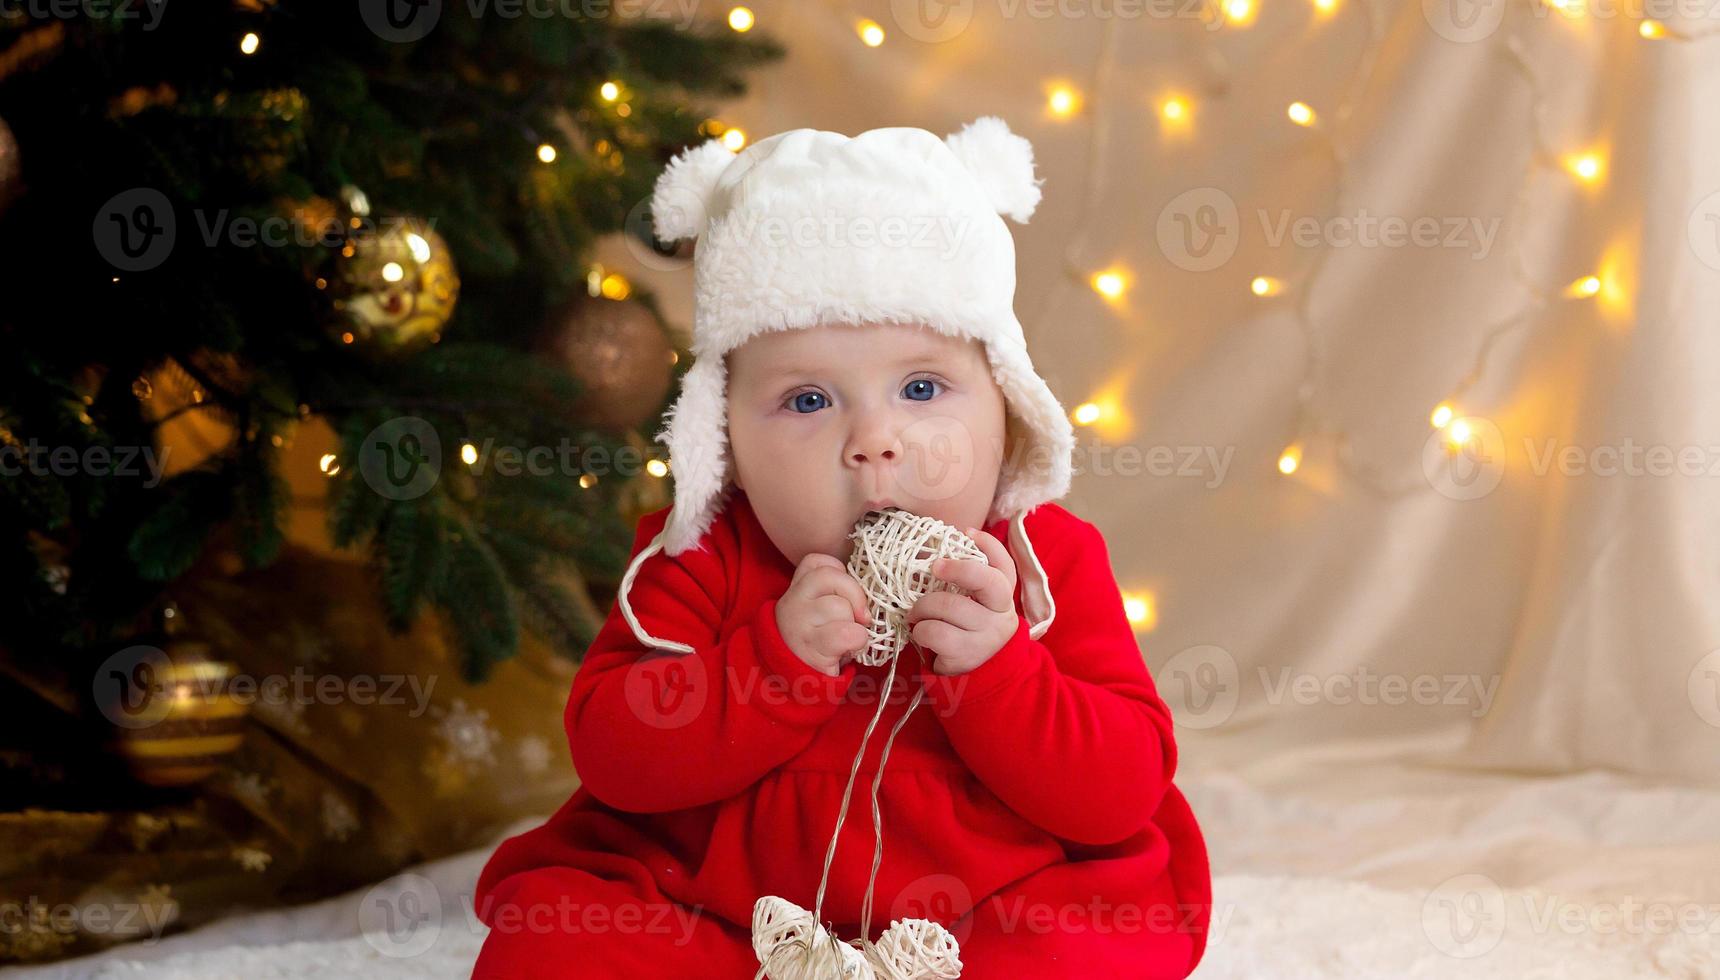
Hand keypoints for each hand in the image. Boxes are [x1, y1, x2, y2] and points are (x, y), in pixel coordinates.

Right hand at [775, 554, 870, 676]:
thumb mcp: (820, 610)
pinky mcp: (812, 646)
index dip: (842, 575)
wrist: (798, 682)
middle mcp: (793, 601)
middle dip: (855, 598)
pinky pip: (848, 632)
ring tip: (846, 638)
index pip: (819, 562)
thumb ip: (836, 592)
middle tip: (859, 617)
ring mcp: (799, 623)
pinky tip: (849, 649)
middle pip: (832, 578)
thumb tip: (872, 589)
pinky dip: (858, 641)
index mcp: (796, 588)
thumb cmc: (819, 642)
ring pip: (841, 606)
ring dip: (855, 624)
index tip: (844, 595)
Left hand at [906, 527, 1019, 675]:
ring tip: (916, 613)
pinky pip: (933, 631)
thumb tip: (930, 551)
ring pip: (947, 605)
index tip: (967, 533)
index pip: (1004, 564)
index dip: (988, 545)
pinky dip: (919, 630)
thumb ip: (964, 580)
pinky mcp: (967, 655)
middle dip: (956, 568)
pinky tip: (922, 633)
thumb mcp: (975, 602)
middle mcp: (1001, 613)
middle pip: (984, 580)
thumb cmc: (968, 627)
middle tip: (934, 566)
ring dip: (922, 607)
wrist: (979, 673)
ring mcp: (986, 635)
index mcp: (1003, 595)